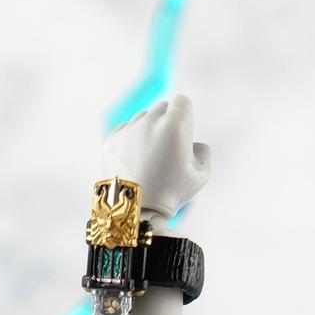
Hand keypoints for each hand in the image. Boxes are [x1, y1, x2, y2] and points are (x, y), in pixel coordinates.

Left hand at [102, 94, 209, 228]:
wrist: (134, 212)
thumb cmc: (170, 194)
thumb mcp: (201, 175)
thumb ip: (203, 152)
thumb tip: (194, 145)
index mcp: (175, 123)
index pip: (182, 102)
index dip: (185, 116)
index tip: (183, 133)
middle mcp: (150, 120)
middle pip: (161, 108)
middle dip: (166, 123)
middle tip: (167, 150)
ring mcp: (128, 129)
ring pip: (142, 119)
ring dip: (148, 131)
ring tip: (149, 159)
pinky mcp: (111, 140)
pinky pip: (125, 131)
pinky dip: (130, 140)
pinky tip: (135, 161)